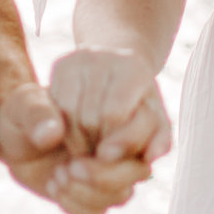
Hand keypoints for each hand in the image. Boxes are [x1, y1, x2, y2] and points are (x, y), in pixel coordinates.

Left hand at [0, 80, 153, 213]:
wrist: (15, 138)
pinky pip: (99, 211)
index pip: (148, 126)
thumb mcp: (23, 104)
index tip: (102, 149)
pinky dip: (75, 204)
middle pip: (140, 169)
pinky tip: (55, 185)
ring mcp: (110, 172)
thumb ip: (37, 112)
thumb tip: (52, 133)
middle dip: (108, 175)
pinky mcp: (94, 194)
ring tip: (58, 173)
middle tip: (74, 166)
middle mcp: (122, 143)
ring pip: (122, 194)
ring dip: (89, 191)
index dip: (130, 140)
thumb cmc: (26, 111)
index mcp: (119, 110)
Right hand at [47, 47, 172, 166]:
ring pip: (69, 113)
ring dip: (76, 139)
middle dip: (94, 142)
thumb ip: (159, 141)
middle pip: (89, 117)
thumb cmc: (140, 106)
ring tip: (87, 145)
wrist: (119, 73)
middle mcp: (106, 56)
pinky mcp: (61, 63)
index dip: (110, 141)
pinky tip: (73, 132)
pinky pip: (53, 106)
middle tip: (97, 152)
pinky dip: (62, 126)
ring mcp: (81, 58)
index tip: (109, 155)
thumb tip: (152, 157)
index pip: (113, 115)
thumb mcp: (156, 122)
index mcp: (135, 68)